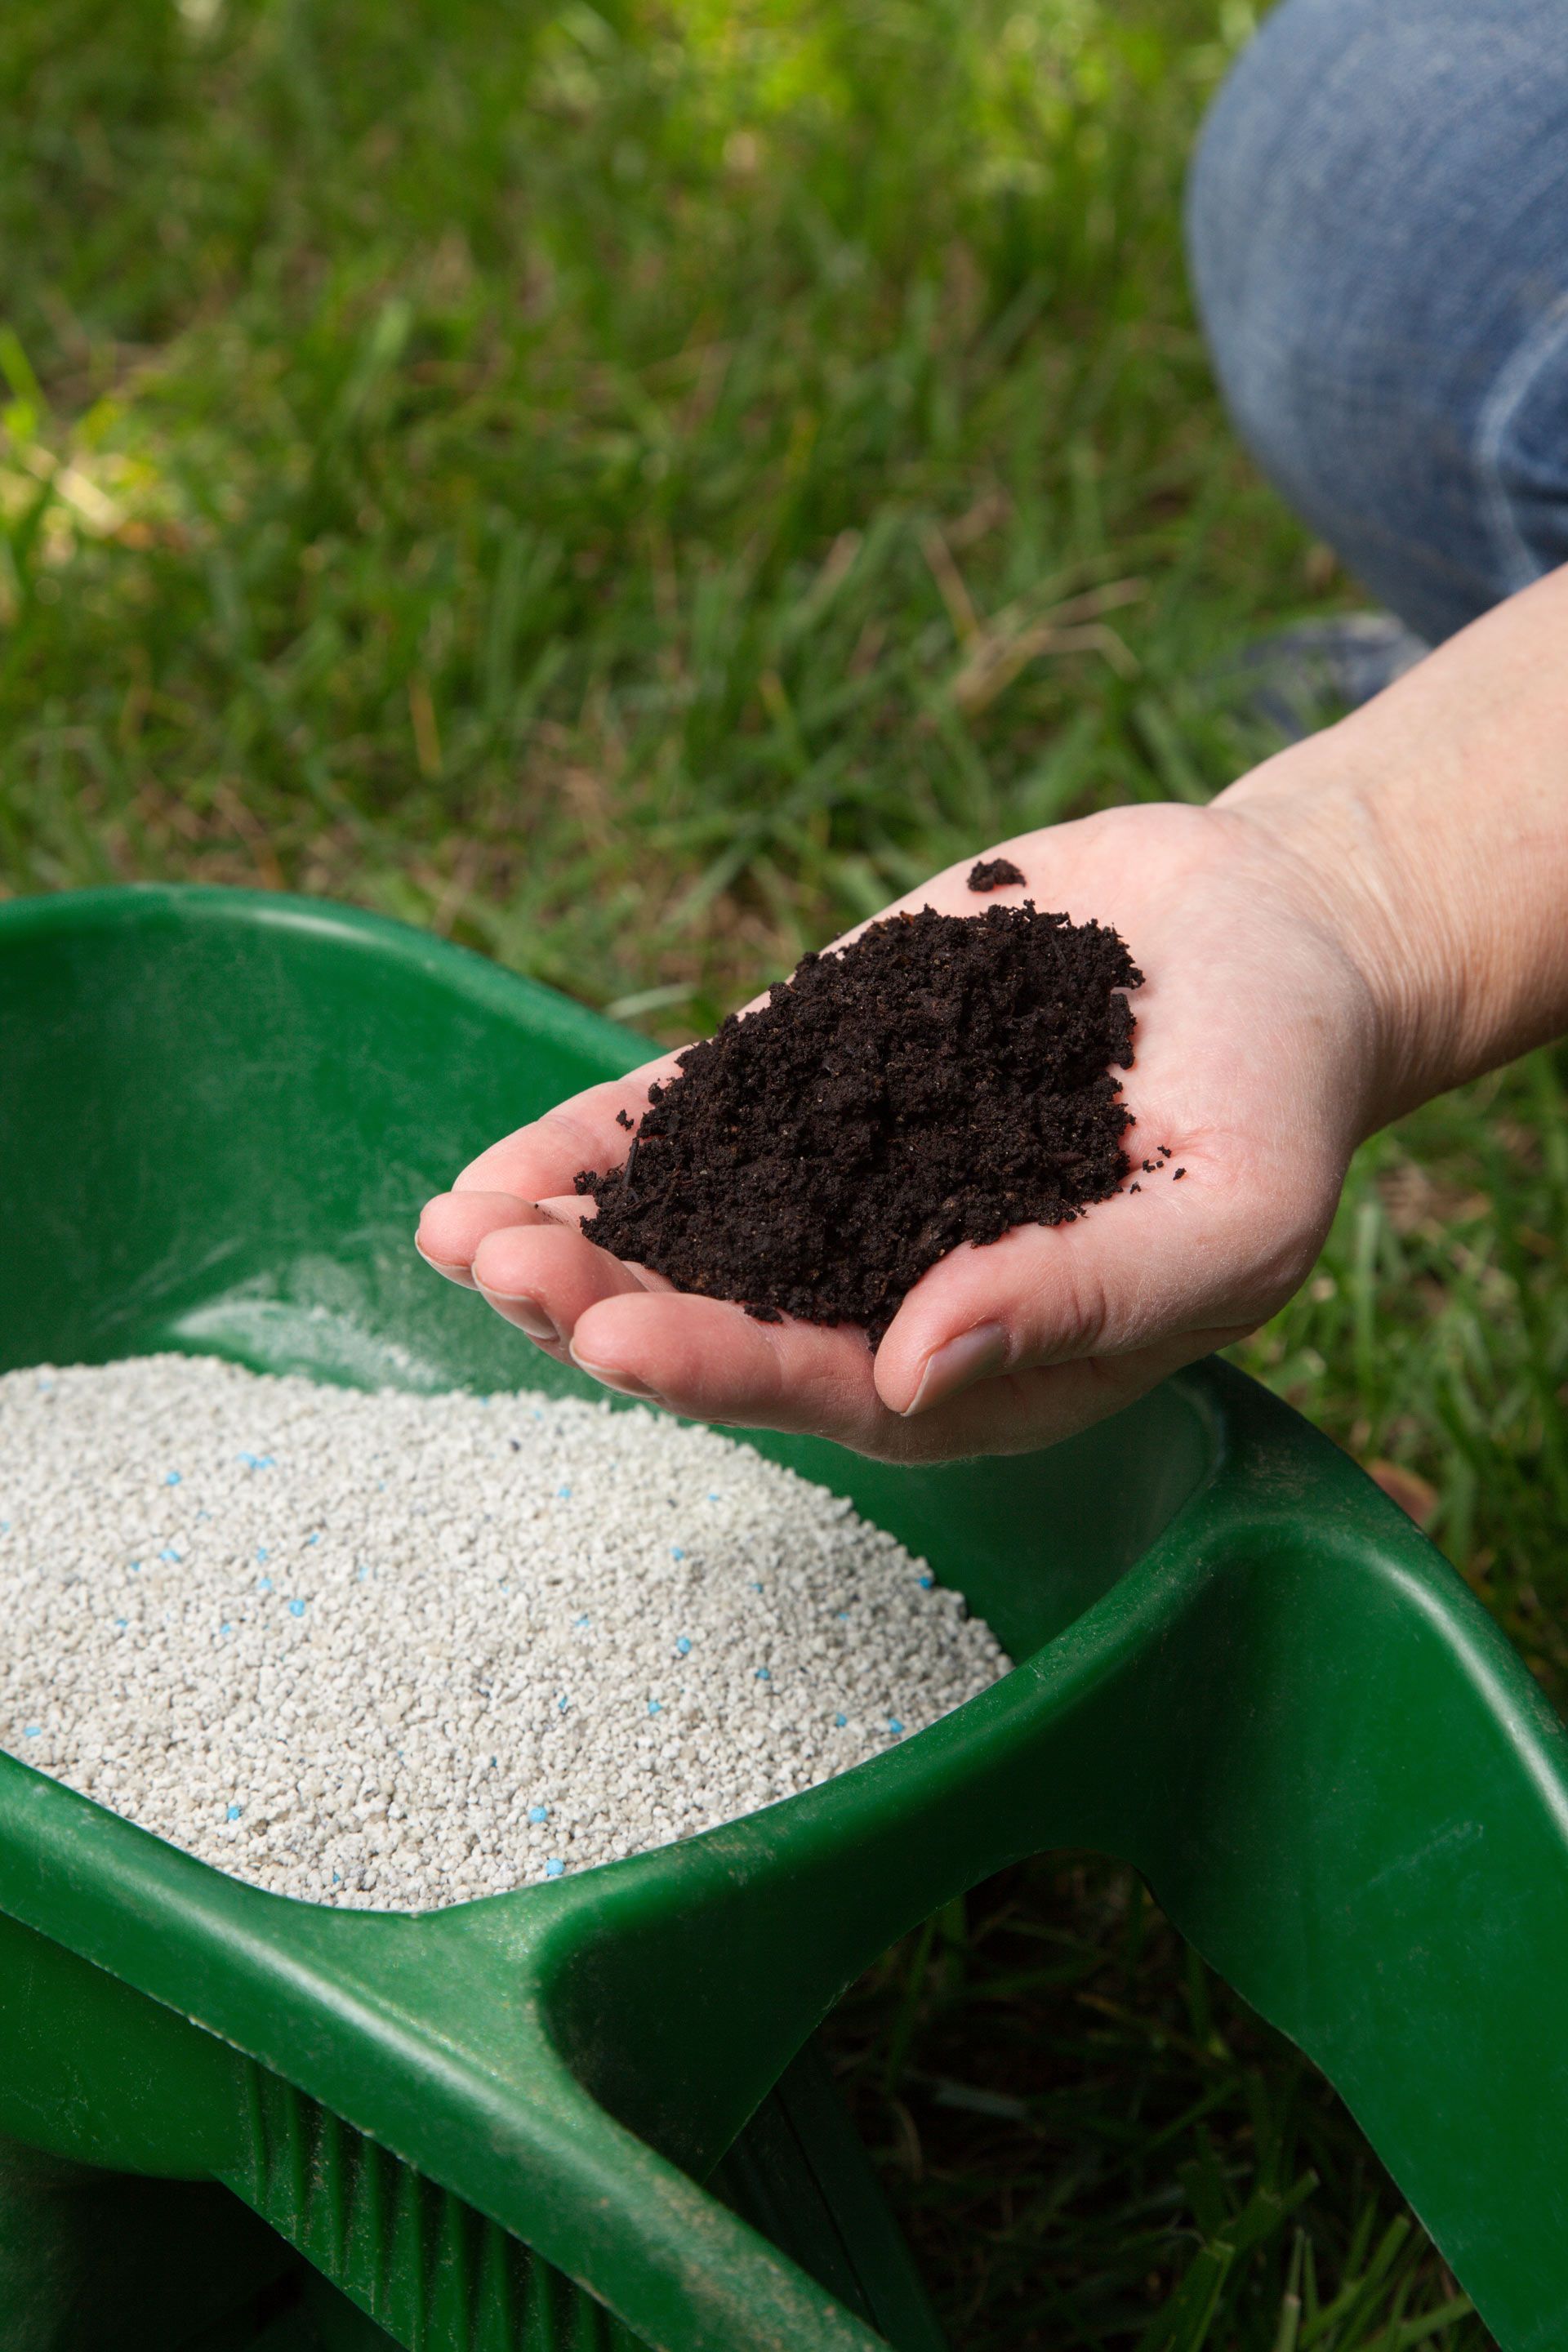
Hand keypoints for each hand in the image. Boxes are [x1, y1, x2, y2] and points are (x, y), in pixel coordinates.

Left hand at [417, 787, 1395, 1461]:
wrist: (1258, 936)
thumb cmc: (1274, 1097)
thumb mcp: (1232, 1213)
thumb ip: (1092, 1296)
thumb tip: (920, 1369)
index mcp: (987, 1362)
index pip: (836, 1389)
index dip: (725, 1367)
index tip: (619, 1338)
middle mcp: (889, 1289)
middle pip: (728, 1319)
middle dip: (607, 1302)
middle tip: (504, 1272)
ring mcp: (837, 1183)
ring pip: (684, 1232)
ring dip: (570, 1239)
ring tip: (460, 1230)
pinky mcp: (808, 1081)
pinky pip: (686, 1125)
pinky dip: (598, 1146)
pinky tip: (499, 1170)